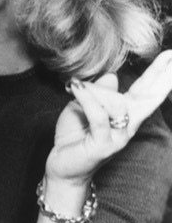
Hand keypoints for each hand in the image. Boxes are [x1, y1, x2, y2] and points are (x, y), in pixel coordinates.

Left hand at [47, 50, 171, 185]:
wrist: (61, 166)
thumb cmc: (72, 136)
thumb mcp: (81, 108)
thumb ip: (97, 93)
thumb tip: (112, 76)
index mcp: (125, 114)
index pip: (145, 91)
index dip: (159, 74)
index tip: (170, 55)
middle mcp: (128, 125)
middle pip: (148, 98)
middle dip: (161, 78)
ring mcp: (118, 136)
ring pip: (116, 104)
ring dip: (93, 92)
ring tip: (75, 86)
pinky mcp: (104, 145)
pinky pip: (99, 116)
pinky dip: (87, 100)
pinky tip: (76, 88)